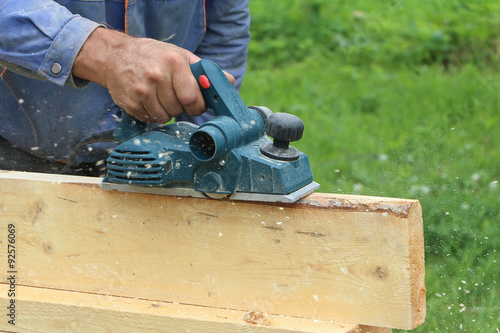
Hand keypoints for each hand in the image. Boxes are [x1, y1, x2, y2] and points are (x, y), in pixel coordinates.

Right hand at [73, 27, 234, 122]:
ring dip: (166, 112)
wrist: (115, 56)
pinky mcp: (129, 103)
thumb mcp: (180, 56)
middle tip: (174, 96)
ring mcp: (141, 91)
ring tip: (160, 96)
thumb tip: (229, 81)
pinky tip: (148, 100)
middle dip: (180, 107)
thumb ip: (204, 71)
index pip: (192, 98)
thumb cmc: (154, 56)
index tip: (195, 104)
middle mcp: (156, 76)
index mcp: (174, 62)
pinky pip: (149, 119)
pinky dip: (152, 114)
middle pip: (179, 109)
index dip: (197, 106)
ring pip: (164, 117)